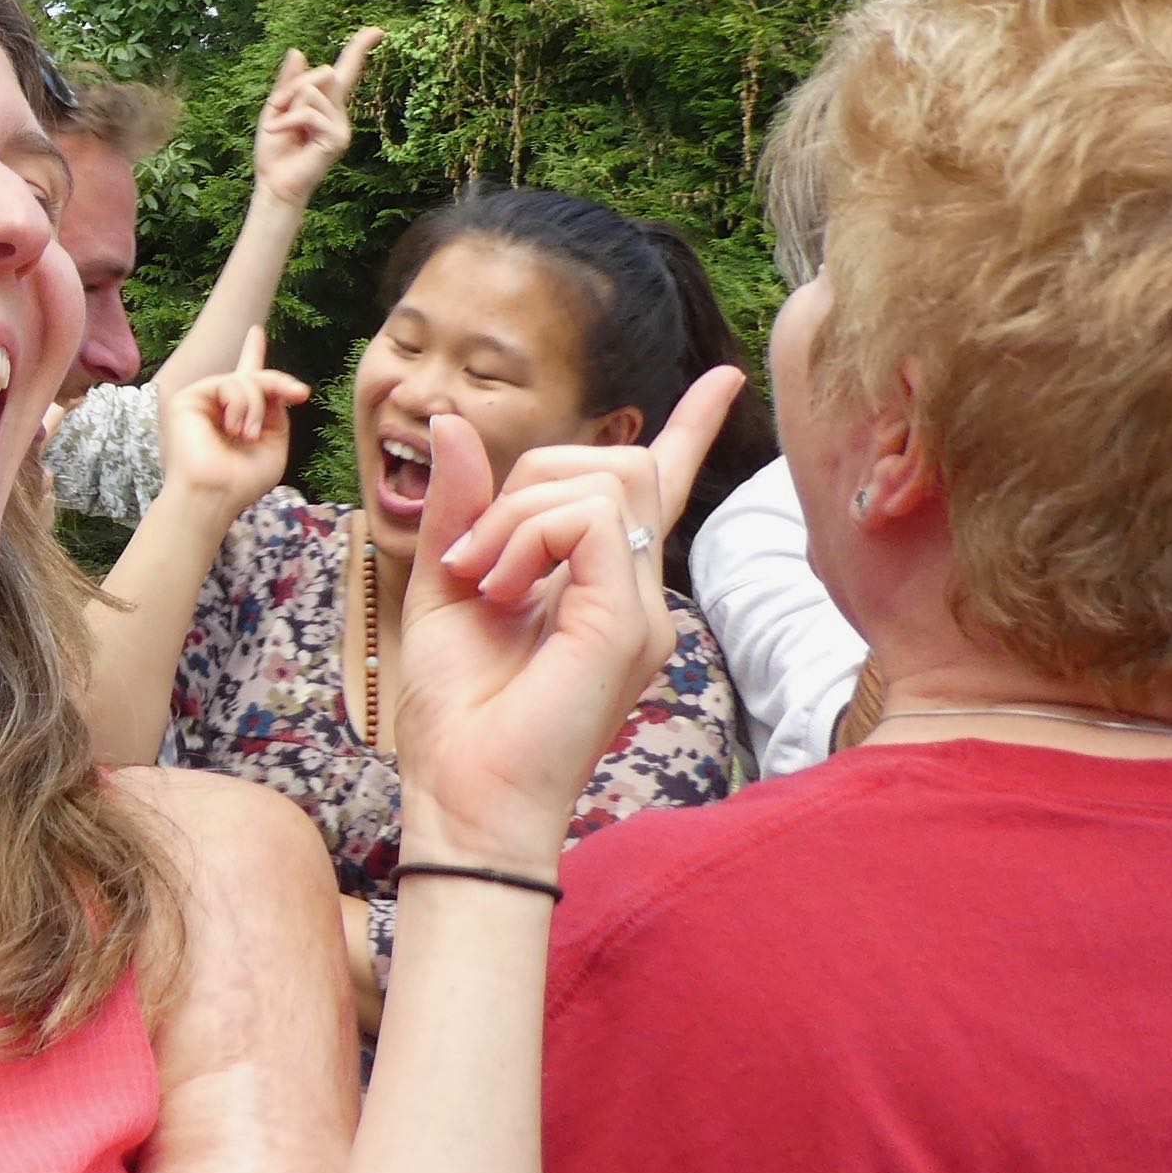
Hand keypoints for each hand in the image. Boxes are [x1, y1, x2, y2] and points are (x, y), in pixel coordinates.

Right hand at [154, 325, 314, 512]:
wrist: (215, 495)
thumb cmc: (243, 481)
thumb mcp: (275, 443)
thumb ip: (275, 412)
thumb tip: (271, 390)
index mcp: (237, 417)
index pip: (247, 380)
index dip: (252, 354)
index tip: (256, 332)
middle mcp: (219, 407)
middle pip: (253, 377)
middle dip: (278, 383)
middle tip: (300, 394)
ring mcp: (203, 401)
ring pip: (244, 380)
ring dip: (256, 406)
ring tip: (247, 435)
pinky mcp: (189, 399)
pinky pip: (228, 384)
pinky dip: (241, 404)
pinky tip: (233, 428)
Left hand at [249, 26, 381, 212]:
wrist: (273, 182)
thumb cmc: (275, 149)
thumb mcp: (276, 108)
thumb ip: (288, 82)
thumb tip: (298, 51)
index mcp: (326, 103)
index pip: (346, 70)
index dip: (360, 48)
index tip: (378, 30)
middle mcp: (339, 112)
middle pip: (323, 73)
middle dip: (293, 87)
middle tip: (276, 110)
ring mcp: (341, 126)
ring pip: (313, 91)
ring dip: (288, 105)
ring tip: (281, 127)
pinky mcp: (338, 139)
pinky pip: (310, 112)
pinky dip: (289, 119)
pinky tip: (281, 132)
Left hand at [388, 369, 744, 872]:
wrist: (462, 793)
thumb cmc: (455, 712)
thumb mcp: (445, 585)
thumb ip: (462, 507)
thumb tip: (453, 423)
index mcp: (601, 584)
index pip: (658, 489)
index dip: (688, 429)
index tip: (726, 379)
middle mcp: (637, 592)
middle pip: (616, 463)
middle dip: (528, 481)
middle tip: (473, 557)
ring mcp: (642, 608)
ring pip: (606, 480)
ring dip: (519, 512)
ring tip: (484, 580)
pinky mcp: (628, 624)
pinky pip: (594, 518)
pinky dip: (530, 532)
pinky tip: (501, 587)